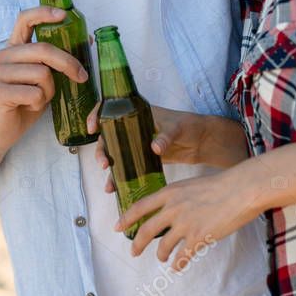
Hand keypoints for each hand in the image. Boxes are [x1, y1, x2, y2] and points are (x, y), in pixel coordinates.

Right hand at [0, 6, 87, 149]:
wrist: (3, 128)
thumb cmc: (27, 99)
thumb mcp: (46, 76)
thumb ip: (58, 59)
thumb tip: (88, 39)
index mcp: (15, 47)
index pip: (25, 19)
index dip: (43, 13)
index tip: (63, 15)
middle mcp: (4, 55)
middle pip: (43, 49)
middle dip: (68, 63)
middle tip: (81, 76)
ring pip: (42, 74)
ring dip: (50, 90)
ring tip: (41, 97)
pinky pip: (35, 93)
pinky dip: (40, 102)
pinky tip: (31, 106)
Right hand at [87, 105, 206, 194]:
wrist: (203, 141)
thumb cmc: (189, 126)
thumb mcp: (177, 128)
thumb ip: (165, 136)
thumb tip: (155, 147)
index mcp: (137, 112)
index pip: (110, 108)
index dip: (97, 115)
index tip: (92, 127)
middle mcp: (133, 127)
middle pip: (108, 135)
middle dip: (101, 149)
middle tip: (104, 163)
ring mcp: (136, 143)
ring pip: (114, 153)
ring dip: (108, 166)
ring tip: (109, 183)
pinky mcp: (142, 158)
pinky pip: (126, 166)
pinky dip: (119, 177)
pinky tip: (115, 188)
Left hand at [115, 166, 261, 270]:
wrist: (240, 190)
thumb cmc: (219, 185)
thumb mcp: (190, 185)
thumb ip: (177, 198)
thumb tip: (170, 212)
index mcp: (170, 193)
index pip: (140, 206)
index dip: (126, 218)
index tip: (117, 227)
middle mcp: (173, 209)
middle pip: (146, 230)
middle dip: (137, 244)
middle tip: (133, 252)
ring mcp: (184, 224)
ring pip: (163, 247)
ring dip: (161, 255)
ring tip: (163, 258)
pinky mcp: (198, 238)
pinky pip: (182, 257)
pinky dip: (178, 264)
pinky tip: (178, 267)